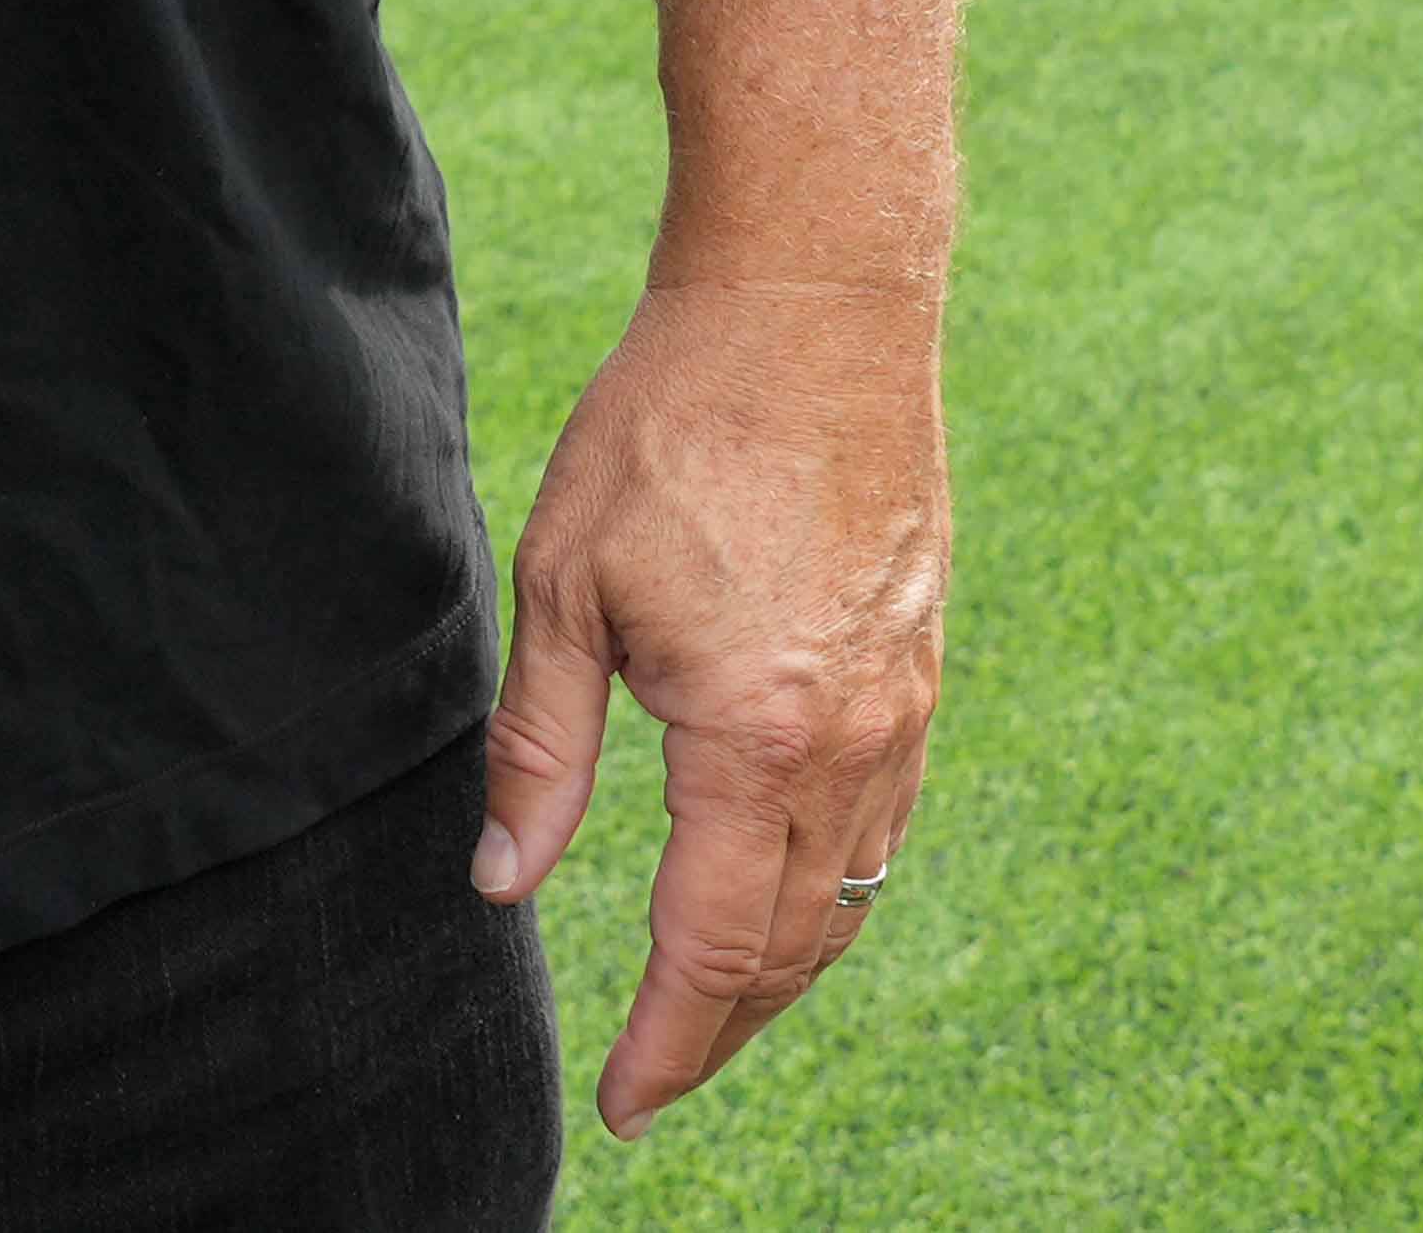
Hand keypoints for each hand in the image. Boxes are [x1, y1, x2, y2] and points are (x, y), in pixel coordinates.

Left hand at [473, 271, 947, 1142]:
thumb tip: (503, 880)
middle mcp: (850, 751)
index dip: (665, 1040)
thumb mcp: (563, 583)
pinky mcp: (918, 674)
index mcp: (755, 741)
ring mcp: (901, 716)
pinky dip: (832, 895)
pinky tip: (784, 901)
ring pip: (848, 902)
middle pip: (789, 950)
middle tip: (659, 1082)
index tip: (623, 1107)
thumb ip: (542, 749)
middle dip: (719, 1031)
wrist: (813, 315)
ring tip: (708, 1015)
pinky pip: (882, 831)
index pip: (708, 946)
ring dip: (780, 975)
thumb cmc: (669, 430)